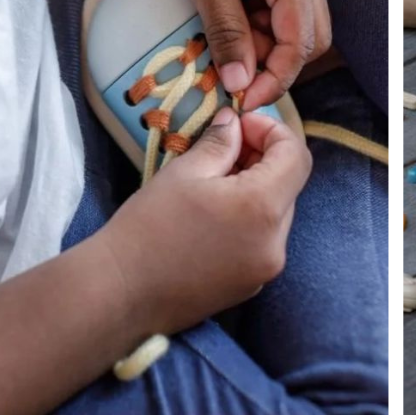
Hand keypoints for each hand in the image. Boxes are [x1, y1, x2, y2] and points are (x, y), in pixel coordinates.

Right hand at [94, 107, 309, 333]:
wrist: (119, 293)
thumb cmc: (147, 228)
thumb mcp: (184, 172)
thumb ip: (221, 142)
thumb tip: (236, 122)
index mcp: (262, 209)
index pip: (297, 157)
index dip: (274, 132)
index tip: (242, 126)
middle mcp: (276, 242)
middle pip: (289, 185)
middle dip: (263, 160)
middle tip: (224, 149)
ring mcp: (267, 268)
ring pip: (277, 214)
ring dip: (256, 190)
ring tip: (214, 183)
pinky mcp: (252, 285)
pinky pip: (264, 241)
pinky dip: (249, 220)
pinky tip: (213, 216)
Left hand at [138, 0, 331, 110]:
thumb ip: (227, 35)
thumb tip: (239, 85)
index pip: (302, 41)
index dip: (276, 77)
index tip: (244, 100)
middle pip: (311, 38)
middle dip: (277, 65)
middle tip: (238, 80)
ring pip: (296, 26)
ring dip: (265, 46)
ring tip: (225, 48)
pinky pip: (280, 10)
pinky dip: (258, 28)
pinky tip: (229, 26)